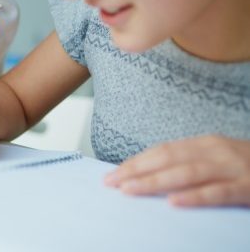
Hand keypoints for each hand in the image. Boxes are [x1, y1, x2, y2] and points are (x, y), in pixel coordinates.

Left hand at [105, 135, 249, 206]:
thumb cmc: (248, 166)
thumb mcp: (218, 158)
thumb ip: (190, 163)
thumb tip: (151, 175)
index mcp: (205, 143)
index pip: (162, 150)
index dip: (136, 161)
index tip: (113, 173)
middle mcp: (215, 151)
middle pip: (167, 159)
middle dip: (136, 171)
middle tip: (111, 183)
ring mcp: (233, 168)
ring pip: (186, 173)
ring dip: (155, 182)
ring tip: (131, 190)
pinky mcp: (249, 187)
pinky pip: (218, 192)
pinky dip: (195, 197)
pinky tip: (175, 203)